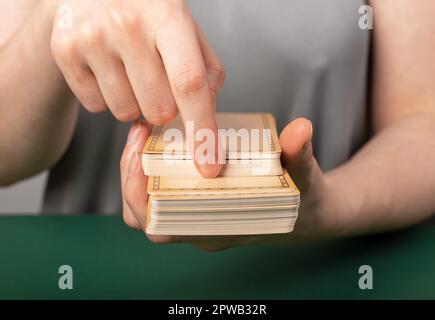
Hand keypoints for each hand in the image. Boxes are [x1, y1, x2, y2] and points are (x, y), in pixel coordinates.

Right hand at [50, 0, 223, 176]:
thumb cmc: (145, 11)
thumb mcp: (184, 27)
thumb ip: (205, 68)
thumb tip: (207, 114)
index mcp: (167, 15)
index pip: (189, 83)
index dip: (201, 129)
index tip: (208, 166)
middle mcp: (127, 24)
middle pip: (159, 109)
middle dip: (164, 107)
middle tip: (156, 79)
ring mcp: (91, 38)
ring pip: (126, 114)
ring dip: (134, 102)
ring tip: (129, 69)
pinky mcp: (65, 51)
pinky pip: (97, 107)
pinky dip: (107, 97)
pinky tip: (107, 68)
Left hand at [121, 118, 344, 250]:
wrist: (309, 213)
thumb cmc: (302, 200)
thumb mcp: (303, 178)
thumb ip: (299, 154)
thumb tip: (301, 128)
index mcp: (218, 229)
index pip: (162, 226)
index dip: (140, 196)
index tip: (139, 158)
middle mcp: (202, 228)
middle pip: (144, 215)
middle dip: (130, 175)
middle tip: (140, 135)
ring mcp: (199, 217)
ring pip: (148, 206)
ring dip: (137, 171)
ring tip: (145, 136)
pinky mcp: (201, 203)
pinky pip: (161, 193)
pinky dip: (152, 169)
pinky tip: (162, 141)